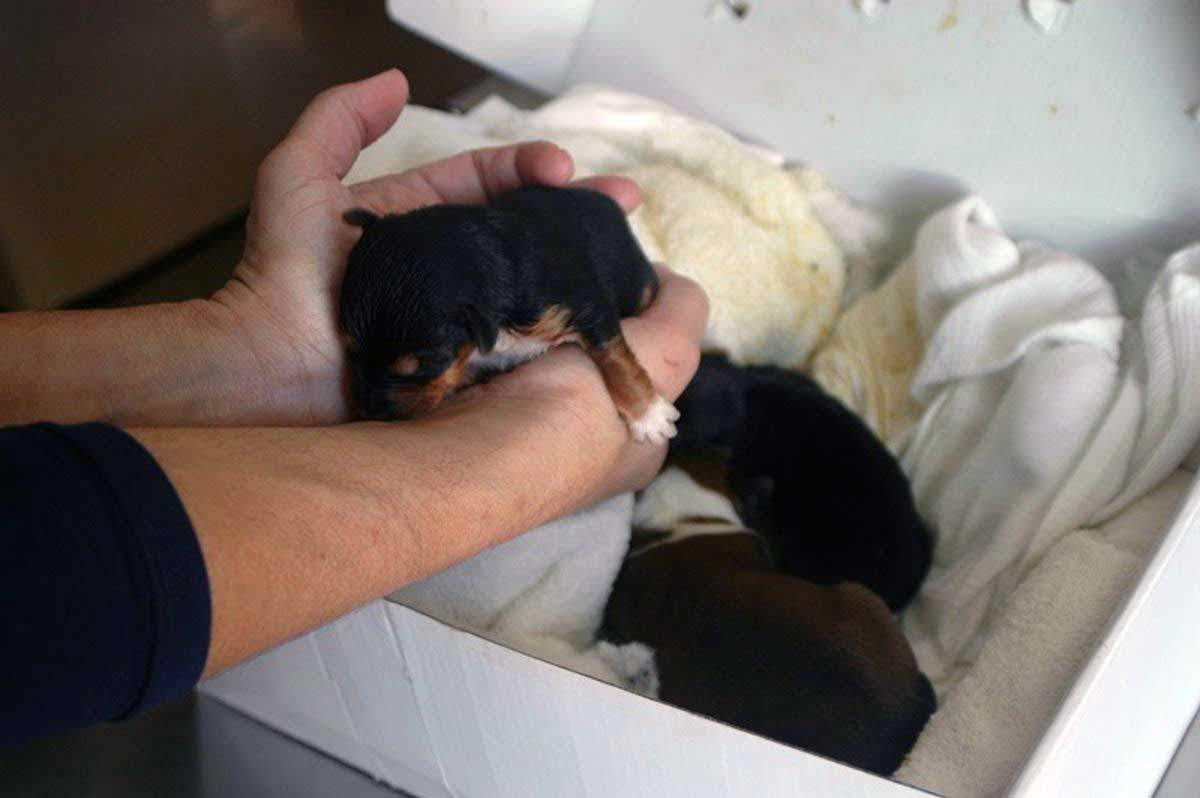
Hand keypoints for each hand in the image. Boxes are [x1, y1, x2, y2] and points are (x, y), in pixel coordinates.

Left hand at [213, 69, 643, 424]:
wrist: (266, 364)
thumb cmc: (276, 273)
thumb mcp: (296, 176)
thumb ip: (339, 120)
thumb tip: (396, 80)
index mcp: (417, 218)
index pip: (486, 181)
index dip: (528, 167)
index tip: (565, 167)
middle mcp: (445, 263)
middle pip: (521, 230)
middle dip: (575, 211)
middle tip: (626, 204)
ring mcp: (458, 314)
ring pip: (528, 282)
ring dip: (577, 266)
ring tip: (626, 256)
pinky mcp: (464, 360)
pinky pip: (518, 337)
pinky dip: (557, 325)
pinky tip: (597, 314)